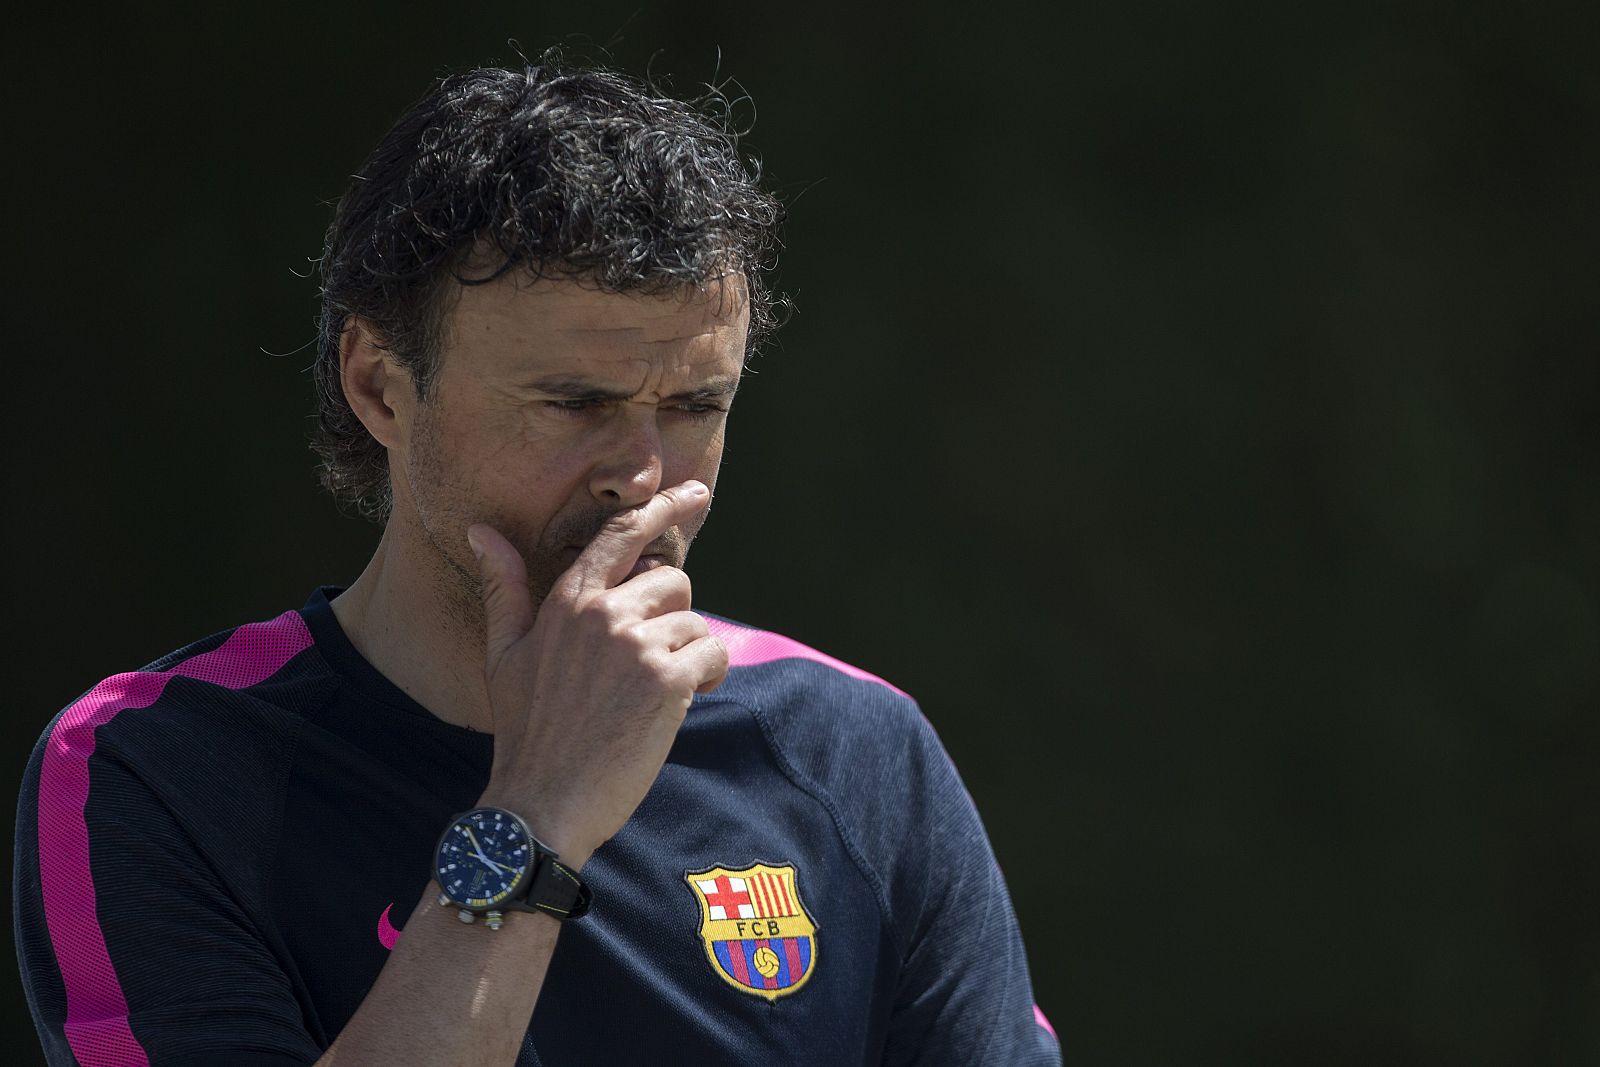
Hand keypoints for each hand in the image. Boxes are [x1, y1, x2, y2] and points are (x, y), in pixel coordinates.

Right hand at [466, 481, 728, 869]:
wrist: (542, 802)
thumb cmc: (525, 731)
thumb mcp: (505, 653)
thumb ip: (504, 587)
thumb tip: (481, 530)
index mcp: (567, 601)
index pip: (623, 534)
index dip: (663, 508)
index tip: (695, 493)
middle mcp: (603, 613)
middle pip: (673, 581)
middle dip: (672, 618)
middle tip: (645, 665)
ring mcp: (636, 645)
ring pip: (696, 623)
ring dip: (687, 656)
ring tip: (653, 695)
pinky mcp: (667, 681)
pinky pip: (714, 656)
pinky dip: (709, 677)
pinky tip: (680, 704)